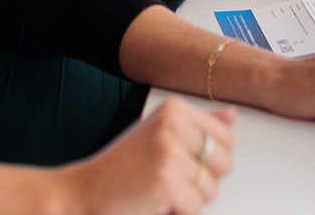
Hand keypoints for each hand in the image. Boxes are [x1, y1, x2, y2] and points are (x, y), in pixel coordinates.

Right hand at [57, 99, 235, 214]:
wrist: (82, 194)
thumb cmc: (119, 169)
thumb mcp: (158, 136)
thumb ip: (197, 125)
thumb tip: (232, 116)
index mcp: (174, 110)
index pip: (227, 139)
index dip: (209, 162)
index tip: (182, 164)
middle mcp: (174, 125)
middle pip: (224, 164)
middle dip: (201, 182)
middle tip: (167, 181)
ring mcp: (170, 152)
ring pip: (211, 190)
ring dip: (187, 201)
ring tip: (157, 192)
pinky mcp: (166, 182)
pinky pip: (195, 208)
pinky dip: (177, 213)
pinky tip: (153, 204)